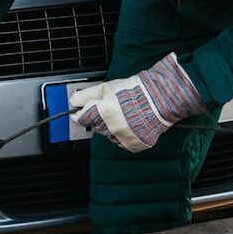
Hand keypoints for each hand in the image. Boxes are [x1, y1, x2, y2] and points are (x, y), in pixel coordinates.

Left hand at [69, 52, 206, 152]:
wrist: (159, 99)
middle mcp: (112, 128)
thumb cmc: (135, 91)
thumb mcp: (107, 87)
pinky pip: (122, 142)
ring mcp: (124, 138)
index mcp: (103, 113)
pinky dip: (124, 135)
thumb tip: (73, 101)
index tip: (79, 112)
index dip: (80, 114)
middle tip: (112, 107)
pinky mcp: (134, 145)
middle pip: (96, 126)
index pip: (82, 119)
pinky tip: (131, 123)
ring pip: (109, 135)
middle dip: (99, 118)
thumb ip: (86, 95)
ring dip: (112, 127)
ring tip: (125, 114)